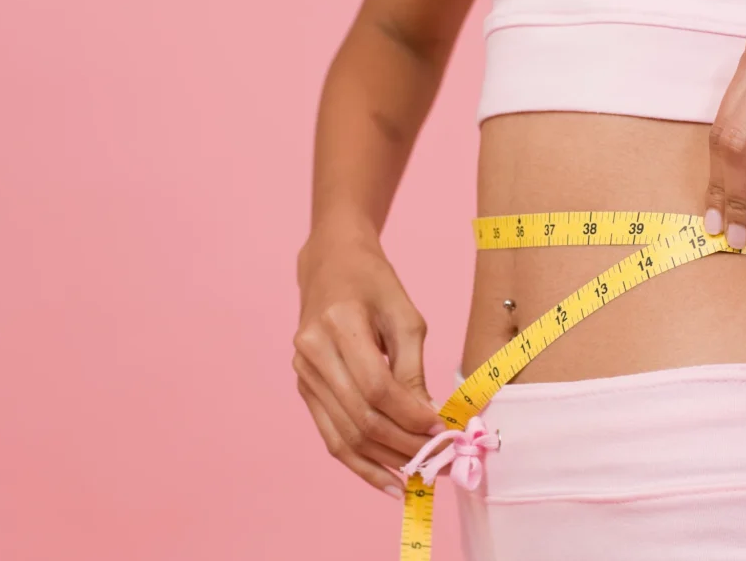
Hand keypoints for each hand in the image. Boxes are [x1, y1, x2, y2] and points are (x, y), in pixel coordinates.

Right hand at [293, 219, 440, 498]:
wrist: (331, 265)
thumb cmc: (374, 284)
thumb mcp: (405, 316)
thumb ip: (413, 370)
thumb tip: (427, 422)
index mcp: (337, 324)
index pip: (376, 387)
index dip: (410, 416)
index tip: (443, 431)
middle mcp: (312, 352)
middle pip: (360, 416)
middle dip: (404, 445)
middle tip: (440, 461)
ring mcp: (303, 373)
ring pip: (344, 435)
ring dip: (385, 461)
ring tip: (420, 476)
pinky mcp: (304, 388)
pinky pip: (331, 435)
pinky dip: (360, 463)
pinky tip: (387, 480)